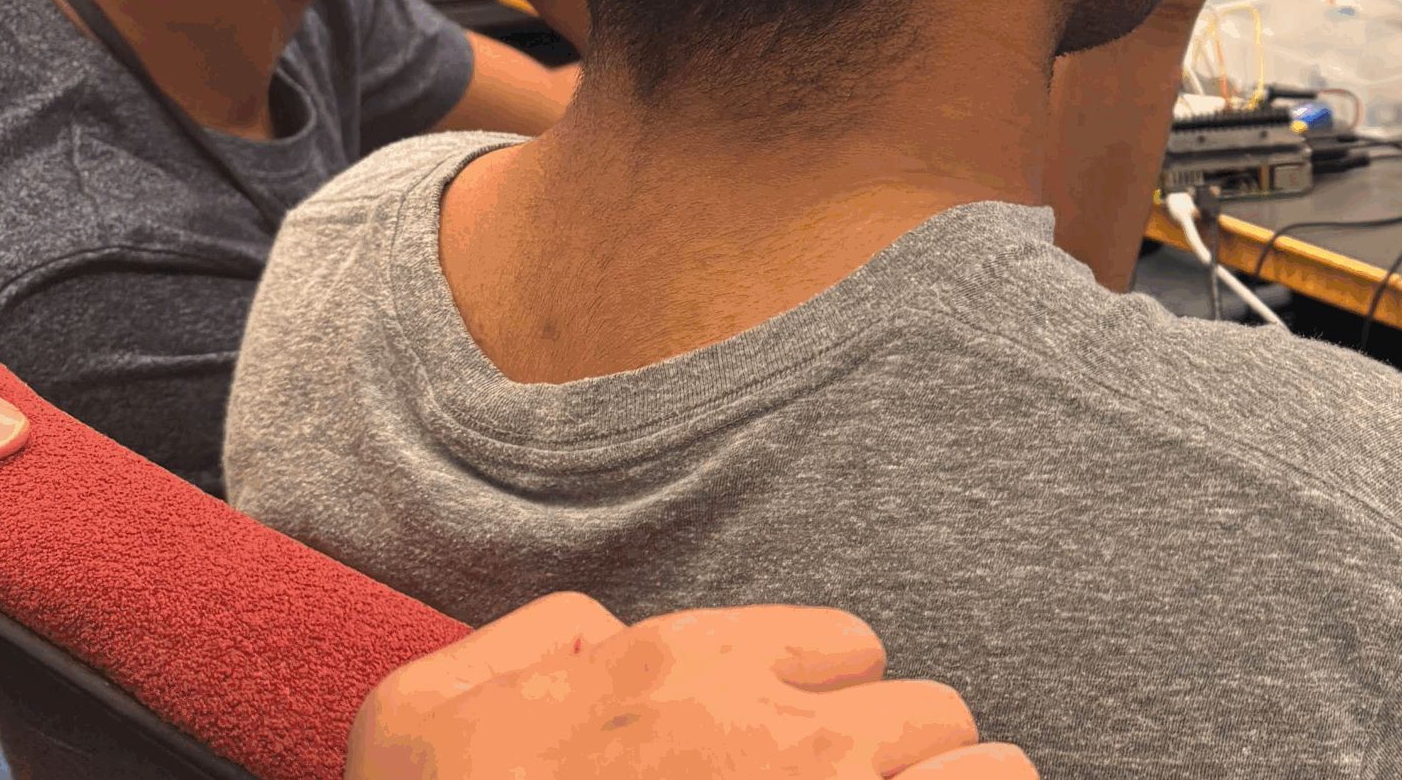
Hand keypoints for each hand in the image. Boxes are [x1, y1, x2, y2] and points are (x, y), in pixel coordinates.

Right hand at [349, 593, 1034, 779]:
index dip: (832, 702)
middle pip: (928, 713)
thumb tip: (599, 635)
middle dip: (911, 757)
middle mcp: (765, 740)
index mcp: (678, 674)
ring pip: (977, 772)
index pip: (844, 647)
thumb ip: (536, 642)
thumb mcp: (425, 711)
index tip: (804, 749)